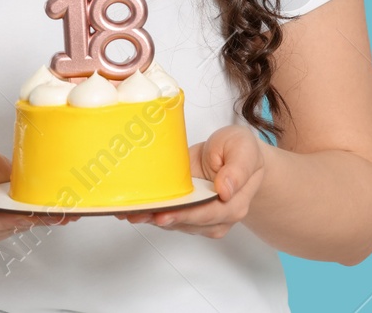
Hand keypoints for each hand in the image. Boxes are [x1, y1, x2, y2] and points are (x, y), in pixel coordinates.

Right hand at [0, 133, 79, 244]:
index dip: (5, 219)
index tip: (28, 215)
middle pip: (0, 227)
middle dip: (31, 220)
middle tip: (61, 213)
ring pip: (12, 227)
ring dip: (39, 220)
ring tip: (68, 212)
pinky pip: (17, 222)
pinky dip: (38, 217)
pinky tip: (60, 212)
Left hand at [113, 125, 267, 237]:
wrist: (232, 154)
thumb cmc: (239, 151)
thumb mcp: (243, 150)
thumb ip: (238, 169)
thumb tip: (226, 189)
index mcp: (233, 204)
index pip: (207, 214)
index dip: (184, 215)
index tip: (164, 215)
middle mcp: (217, 217)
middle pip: (186, 222)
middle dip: (160, 218)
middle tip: (136, 214)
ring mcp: (199, 217)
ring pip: (173, 222)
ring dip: (150, 218)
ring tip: (129, 211)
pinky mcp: (185, 212)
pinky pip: (167, 215)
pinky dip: (149, 214)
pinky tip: (132, 209)